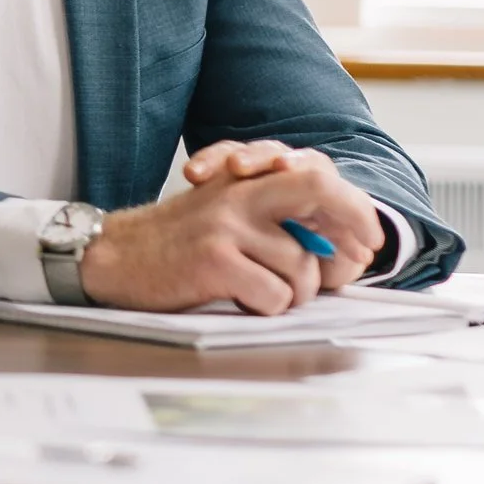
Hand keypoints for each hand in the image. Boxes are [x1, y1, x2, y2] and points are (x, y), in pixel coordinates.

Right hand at [79, 154, 383, 312]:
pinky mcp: (215, 259)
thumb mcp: (226, 218)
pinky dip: (266, 307)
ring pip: (301, 267)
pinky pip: (274, 295)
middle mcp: (239, 192)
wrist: (113, 256)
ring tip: (259, 291)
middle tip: (359, 258)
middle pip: (319, 188)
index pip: (315, 175)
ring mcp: (227, 223)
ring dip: (293, 293)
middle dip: (352, 222)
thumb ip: (278, 225)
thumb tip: (343, 253)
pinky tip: (238, 299)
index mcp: (244, 180)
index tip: (369, 239)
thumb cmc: (175, 244)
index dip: (352, 207)